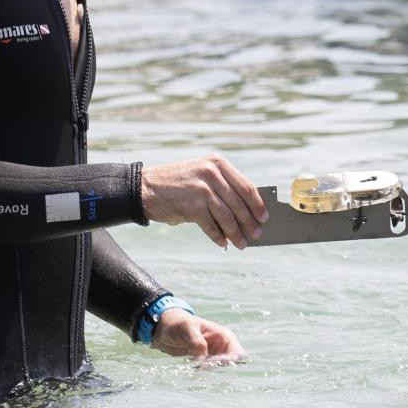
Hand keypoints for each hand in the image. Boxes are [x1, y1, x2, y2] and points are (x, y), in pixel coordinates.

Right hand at [140, 153, 267, 248]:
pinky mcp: (192, 206)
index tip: (264, 217)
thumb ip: (222, 187)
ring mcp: (202, 189)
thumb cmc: (177, 184)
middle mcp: (211, 174)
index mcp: (217, 164)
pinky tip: (223, 243)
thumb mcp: (201, 175)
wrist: (143, 188)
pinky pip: (211, 226)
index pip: (246, 186)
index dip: (257, 204)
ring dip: (236, 233)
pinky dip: (218, 237)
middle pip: (239, 203)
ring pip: (227, 216)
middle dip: (249, 222)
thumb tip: (246, 212)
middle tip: (257, 234)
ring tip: (242, 244)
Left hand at [152, 307, 245, 362]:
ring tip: (192, 367)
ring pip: (218, 370)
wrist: (162, 328)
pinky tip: (190, 369)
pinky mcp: (201, 362)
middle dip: (217, 368)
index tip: (210, 363)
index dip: (228, 361)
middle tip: (199, 367)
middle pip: (229, 364)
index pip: (237, 354)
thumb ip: (196, 341)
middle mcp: (220, 347)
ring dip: (208, 371)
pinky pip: (206, 371)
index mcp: (223, 336)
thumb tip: (202, 359)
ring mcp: (211, 355)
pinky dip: (200, 373)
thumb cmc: (177, 322)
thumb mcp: (187, 327)